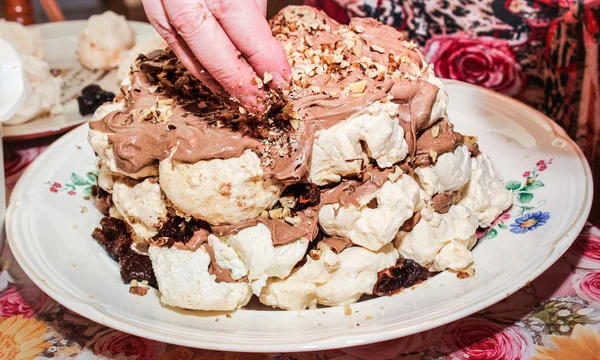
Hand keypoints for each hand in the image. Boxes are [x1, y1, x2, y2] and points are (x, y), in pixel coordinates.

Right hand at [141, 0, 290, 111]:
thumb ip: (253, 6)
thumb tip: (262, 49)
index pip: (238, 20)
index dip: (262, 55)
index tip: (282, 79)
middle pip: (206, 39)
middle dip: (236, 78)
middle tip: (260, 103)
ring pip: (186, 47)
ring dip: (215, 81)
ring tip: (241, 102)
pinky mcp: (153, 9)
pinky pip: (173, 44)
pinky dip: (197, 68)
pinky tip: (217, 86)